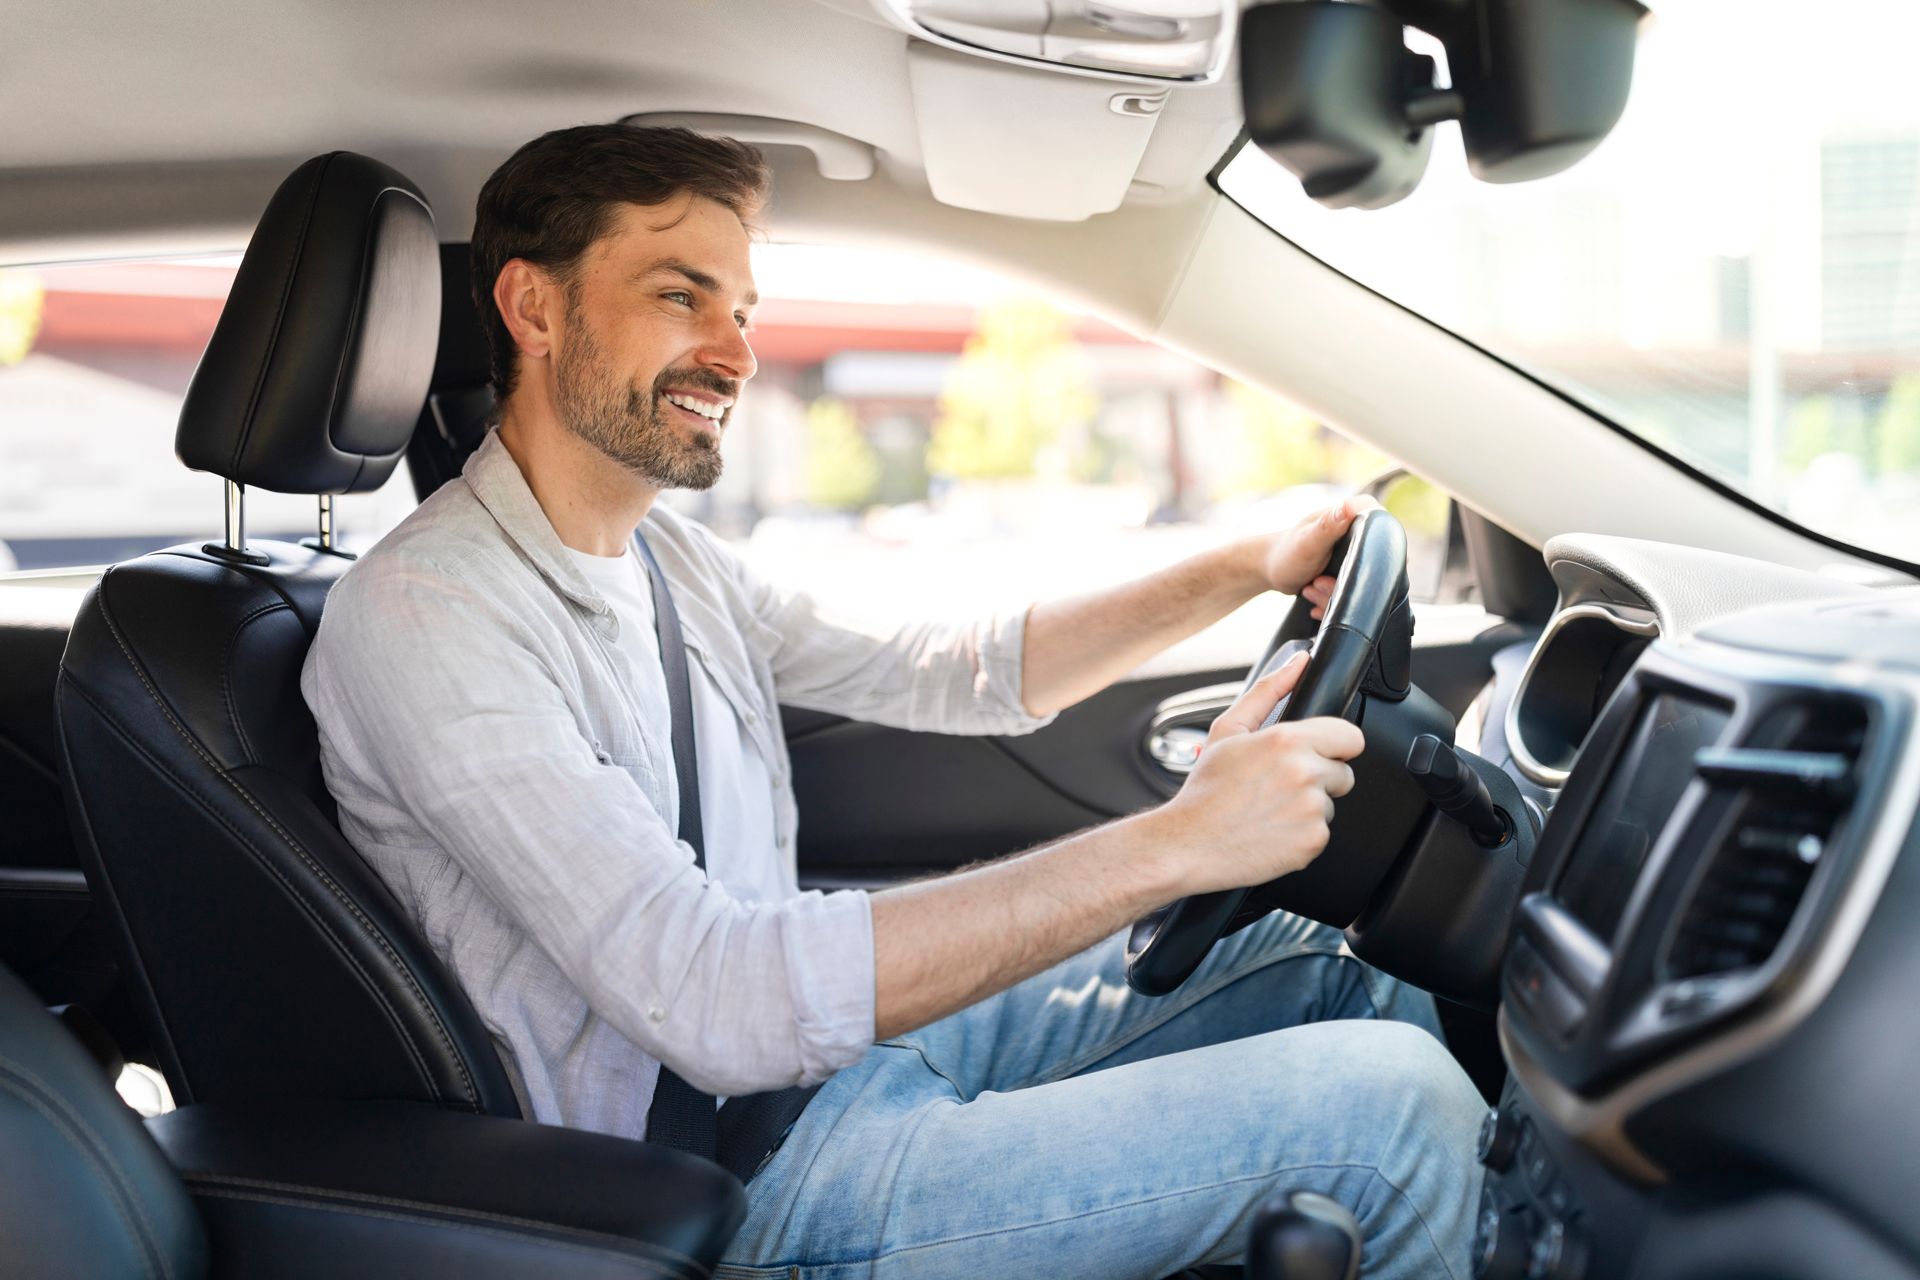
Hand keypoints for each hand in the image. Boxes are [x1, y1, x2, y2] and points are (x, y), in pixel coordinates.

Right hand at [1159, 652, 1364, 896]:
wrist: (1188, 844)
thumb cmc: (1206, 791)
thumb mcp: (1228, 730)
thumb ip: (1268, 690)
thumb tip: (1298, 662)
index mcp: (1288, 740)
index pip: (1350, 736)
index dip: (1334, 746)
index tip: (1314, 755)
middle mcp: (1305, 773)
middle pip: (1344, 773)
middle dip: (1320, 779)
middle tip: (1279, 787)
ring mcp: (1311, 810)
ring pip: (1331, 804)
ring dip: (1308, 808)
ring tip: (1270, 810)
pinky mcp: (1313, 842)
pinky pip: (1322, 833)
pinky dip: (1301, 835)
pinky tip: (1272, 831)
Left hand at [1260, 495, 1379, 619]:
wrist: (1268, 570)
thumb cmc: (1285, 553)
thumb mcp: (1307, 541)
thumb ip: (1328, 525)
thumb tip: (1351, 506)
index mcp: (1349, 517)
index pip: (1383, 520)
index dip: (1379, 545)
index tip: (1354, 564)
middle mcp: (1354, 533)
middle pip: (1374, 561)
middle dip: (1345, 582)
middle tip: (1318, 582)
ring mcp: (1351, 554)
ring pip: (1361, 583)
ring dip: (1333, 594)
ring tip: (1312, 589)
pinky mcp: (1346, 572)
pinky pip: (1351, 593)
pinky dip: (1331, 602)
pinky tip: (1314, 601)